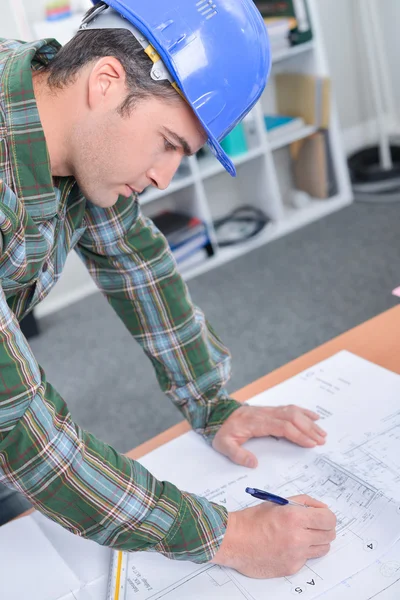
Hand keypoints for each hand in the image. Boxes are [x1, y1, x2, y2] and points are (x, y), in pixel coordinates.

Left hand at [213, 404, 326, 467]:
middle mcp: (266, 414)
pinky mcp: (270, 410)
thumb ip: (237, 454)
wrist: (217, 414)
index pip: (282, 426)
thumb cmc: (222, 431)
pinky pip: (289, 408)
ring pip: (293, 412)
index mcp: (257, 423)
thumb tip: (253, 463)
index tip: (310, 444)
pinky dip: (303, 412)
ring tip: (322, 432)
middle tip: (322, 440)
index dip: (298, 434)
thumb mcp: (224, 445)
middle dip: (309, 428)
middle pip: (292, 417)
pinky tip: (314, 416)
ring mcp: (269, 410)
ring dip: (309, 421)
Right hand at [213, 495, 336, 577]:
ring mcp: (296, 555)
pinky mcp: (292, 567)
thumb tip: (321, 508)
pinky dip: (302, 552)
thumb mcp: (278, 503)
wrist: (234, 540)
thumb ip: (302, 503)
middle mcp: (298, 537)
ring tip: (301, 536)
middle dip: (324, 528)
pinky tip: (287, 546)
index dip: (327, 516)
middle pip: (329, 535)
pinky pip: (307, 559)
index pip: (329, 519)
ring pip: (323, 549)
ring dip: (316, 541)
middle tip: (313, 525)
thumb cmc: (252, 520)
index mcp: (294, 517)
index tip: (323, 516)